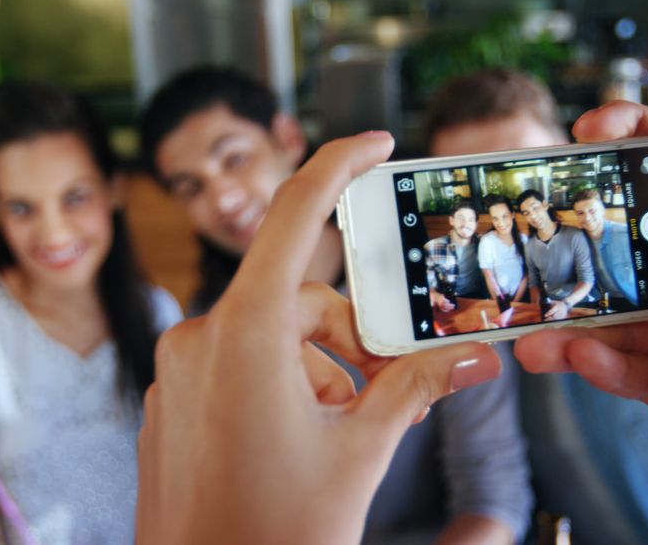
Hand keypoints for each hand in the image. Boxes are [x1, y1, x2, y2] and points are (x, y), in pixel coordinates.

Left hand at [137, 132, 500, 543]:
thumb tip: (475, 356)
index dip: (336, 164)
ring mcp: (179, 371)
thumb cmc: (274, 536)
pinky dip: (284, 381)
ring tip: (361, 424)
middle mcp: (200, 339)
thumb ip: (415, 389)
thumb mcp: (360, 453)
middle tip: (401, 382)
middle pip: (298, 297)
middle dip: (356, 332)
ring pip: (270, 335)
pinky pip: (237, 363)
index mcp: (244, 334)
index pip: (294, 215)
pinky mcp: (173, 400)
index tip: (375, 143)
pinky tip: (313, 434)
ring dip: (324, 365)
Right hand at [514, 101, 647, 543]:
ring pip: (606, 314)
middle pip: (617, 241)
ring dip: (566, 320)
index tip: (589, 130)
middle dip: (570, 234)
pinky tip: (576, 358)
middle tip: (524, 235)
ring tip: (532, 334)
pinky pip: (621, 370)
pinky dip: (596, 365)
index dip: (632, 139)